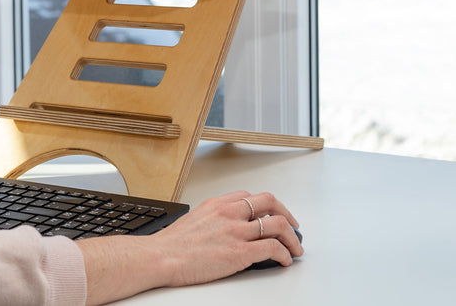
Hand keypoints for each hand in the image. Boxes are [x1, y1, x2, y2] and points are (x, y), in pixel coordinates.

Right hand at [150, 190, 302, 283]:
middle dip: (286, 214)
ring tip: (295, 247)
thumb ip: (212, 218)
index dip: (266, 206)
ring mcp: (236, 231)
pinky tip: (284, 260)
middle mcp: (229, 212)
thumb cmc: (170, 245)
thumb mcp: (193, 219)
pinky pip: (273, 248)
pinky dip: (285, 253)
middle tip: (293, 226)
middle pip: (269, 202)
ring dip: (292, 236)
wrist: (160, 257)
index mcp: (217, 204)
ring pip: (277, 224)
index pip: (250, 196)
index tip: (271, 214)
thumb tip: (222, 228)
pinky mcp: (240, 252)